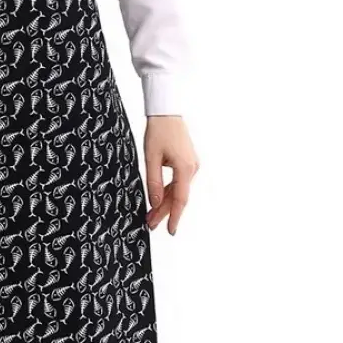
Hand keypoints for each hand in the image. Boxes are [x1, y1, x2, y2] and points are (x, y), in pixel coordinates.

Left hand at [143, 116, 199, 234]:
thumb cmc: (158, 131)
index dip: (174, 217)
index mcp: (185, 168)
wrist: (166, 112)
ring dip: (165, 203)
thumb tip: (154, 202)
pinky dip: (168, 192)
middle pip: (178, 197)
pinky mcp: (188, 162)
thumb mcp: (151, 157)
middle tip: (150, 225)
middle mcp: (192, 168)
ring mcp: (192, 165)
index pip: (180, 199)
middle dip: (164, 212)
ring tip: (151, 216)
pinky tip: (159, 201)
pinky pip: (178, 182)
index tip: (170, 231)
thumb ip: (153, 181)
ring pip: (177, 190)